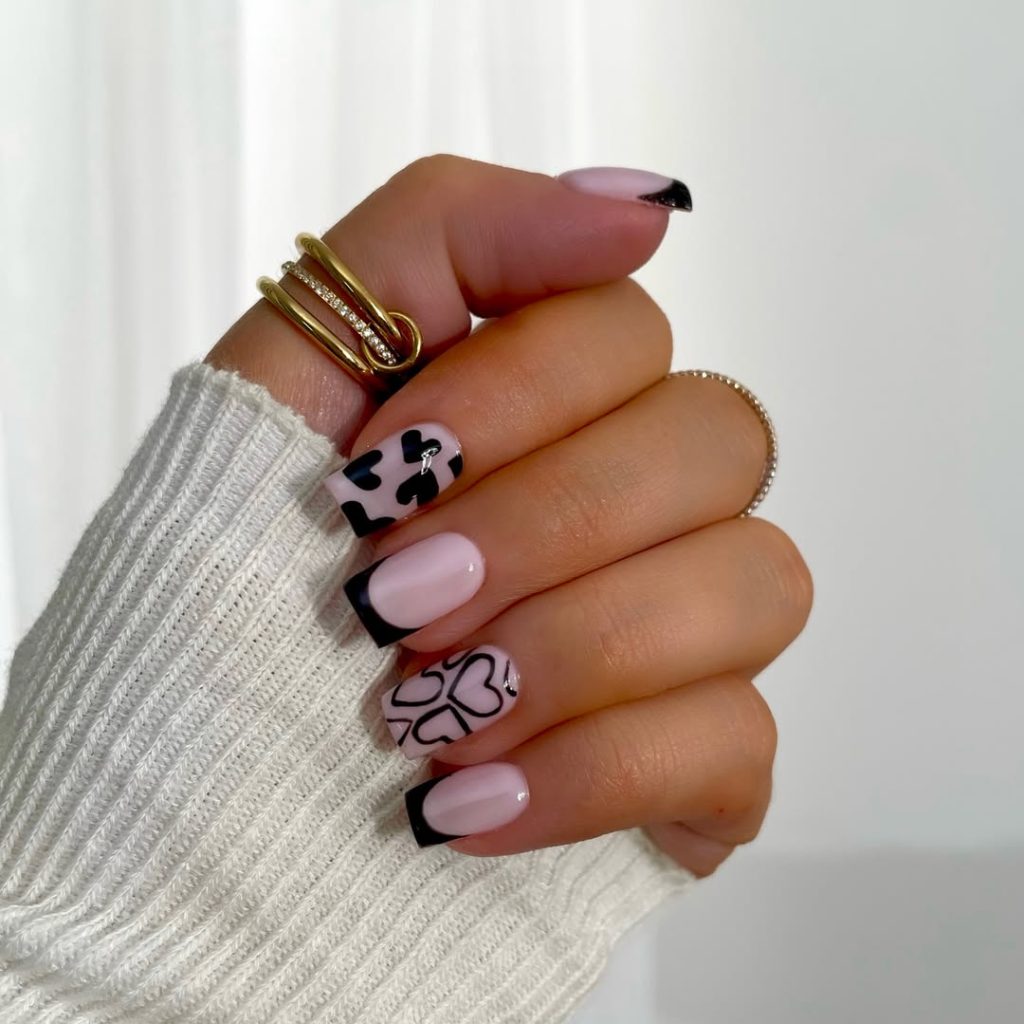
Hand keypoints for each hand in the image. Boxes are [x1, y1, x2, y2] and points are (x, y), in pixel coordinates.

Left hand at [208, 156, 811, 874]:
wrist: (179, 848)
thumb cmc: (211, 627)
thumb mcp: (274, 391)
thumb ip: (435, 246)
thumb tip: (647, 205)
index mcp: (533, 418)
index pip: (625, 326)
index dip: (510, 393)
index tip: (368, 482)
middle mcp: (626, 516)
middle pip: (719, 437)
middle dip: (546, 522)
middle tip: (393, 603)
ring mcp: (673, 647)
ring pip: (762, 580)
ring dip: (578, 646)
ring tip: (424, 713)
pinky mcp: (689, 775)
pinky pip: (742, 742)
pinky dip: (594, 773)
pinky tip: (464, 807)